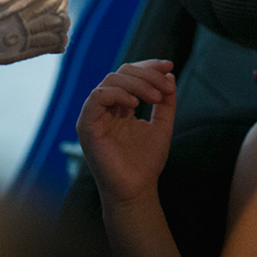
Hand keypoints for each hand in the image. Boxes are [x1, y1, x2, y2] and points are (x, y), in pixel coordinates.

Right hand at [76, 60, 177, 204]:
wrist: (136, 191)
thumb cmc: (146, 162)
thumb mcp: (162, 126)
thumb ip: (166, 102)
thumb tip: (169, 74)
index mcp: (120, 106)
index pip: (130, 74)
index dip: (149, 67)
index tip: (170, 66)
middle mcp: (105, 108)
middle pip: (122, 73)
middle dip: (147, 75)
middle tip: (166, 88)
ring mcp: (94, 115)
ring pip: (111, 80)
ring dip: (137, 83)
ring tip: (156, 98)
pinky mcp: (86, 126)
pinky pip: (97, 97)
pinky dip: (118, 94)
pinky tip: (135, 104)